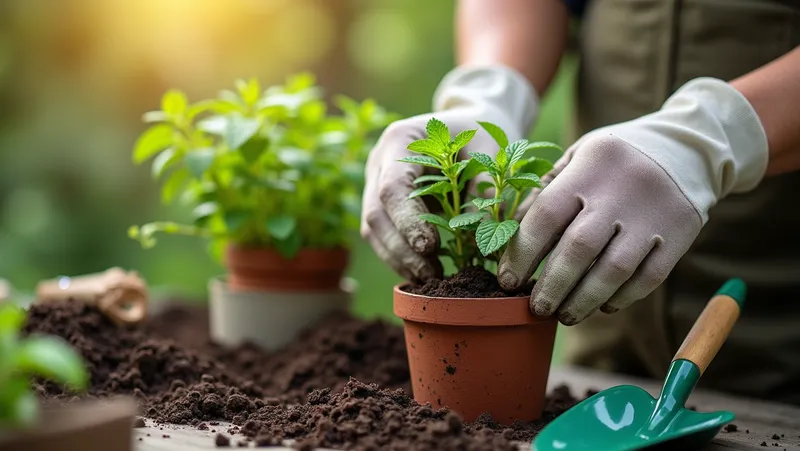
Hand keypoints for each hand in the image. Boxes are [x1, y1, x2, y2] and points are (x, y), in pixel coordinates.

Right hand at [361, 65, 538, 281]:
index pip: (392, 187)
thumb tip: (479, 239)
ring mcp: (375, 182)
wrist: (470, 125)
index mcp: (400, 139)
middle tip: (432, 274)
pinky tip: (423, 272)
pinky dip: (400, 256)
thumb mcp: (490, 151)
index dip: (408, 221)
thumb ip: (484, 189)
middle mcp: (379, 161)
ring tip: (430, 278)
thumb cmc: (482, 134)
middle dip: (401, 249)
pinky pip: (382, 235)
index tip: (429, 247)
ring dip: (398, 258)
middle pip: (375, 213)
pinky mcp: (382, 203)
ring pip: (372, 229)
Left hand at [498, 77, 768, 324]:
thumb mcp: (577, 158)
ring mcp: (653, 214)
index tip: (507, 281)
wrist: (688, 147)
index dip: (522, 252)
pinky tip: (604, 306)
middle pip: (579, 249)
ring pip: (614, 270)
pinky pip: (649, 277)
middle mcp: (621, 190)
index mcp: (589, 167)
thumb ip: (544, 193)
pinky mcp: (679, 234)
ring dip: (584, 300)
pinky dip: (623, 297)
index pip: (546, 214)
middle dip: (552, 285)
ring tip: (565, 316)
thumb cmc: (614, 160)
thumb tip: (509, 239)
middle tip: (536, 308)